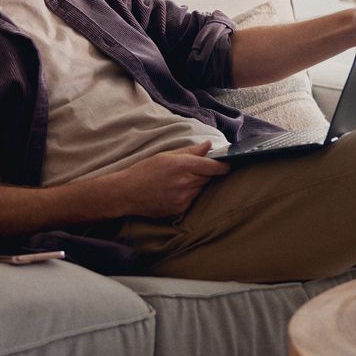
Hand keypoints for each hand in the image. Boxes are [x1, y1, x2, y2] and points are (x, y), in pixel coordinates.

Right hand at [107, 141, 229, 217]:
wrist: (126, 193)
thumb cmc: (144, 171)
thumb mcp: (166, 155)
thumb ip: (190, 151)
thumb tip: (209, 145)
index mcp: (182, 165)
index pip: (212, 166)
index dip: (223, 166)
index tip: (228, 165)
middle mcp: (184, 182)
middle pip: (207, 178)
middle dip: (205, 173)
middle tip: (192, 170)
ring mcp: (183, 198)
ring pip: (200, 189)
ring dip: (196, 184)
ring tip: (179, 181)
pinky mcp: (179, 209)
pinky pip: (192, 200)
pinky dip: (189, 195)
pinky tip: (174, 191)